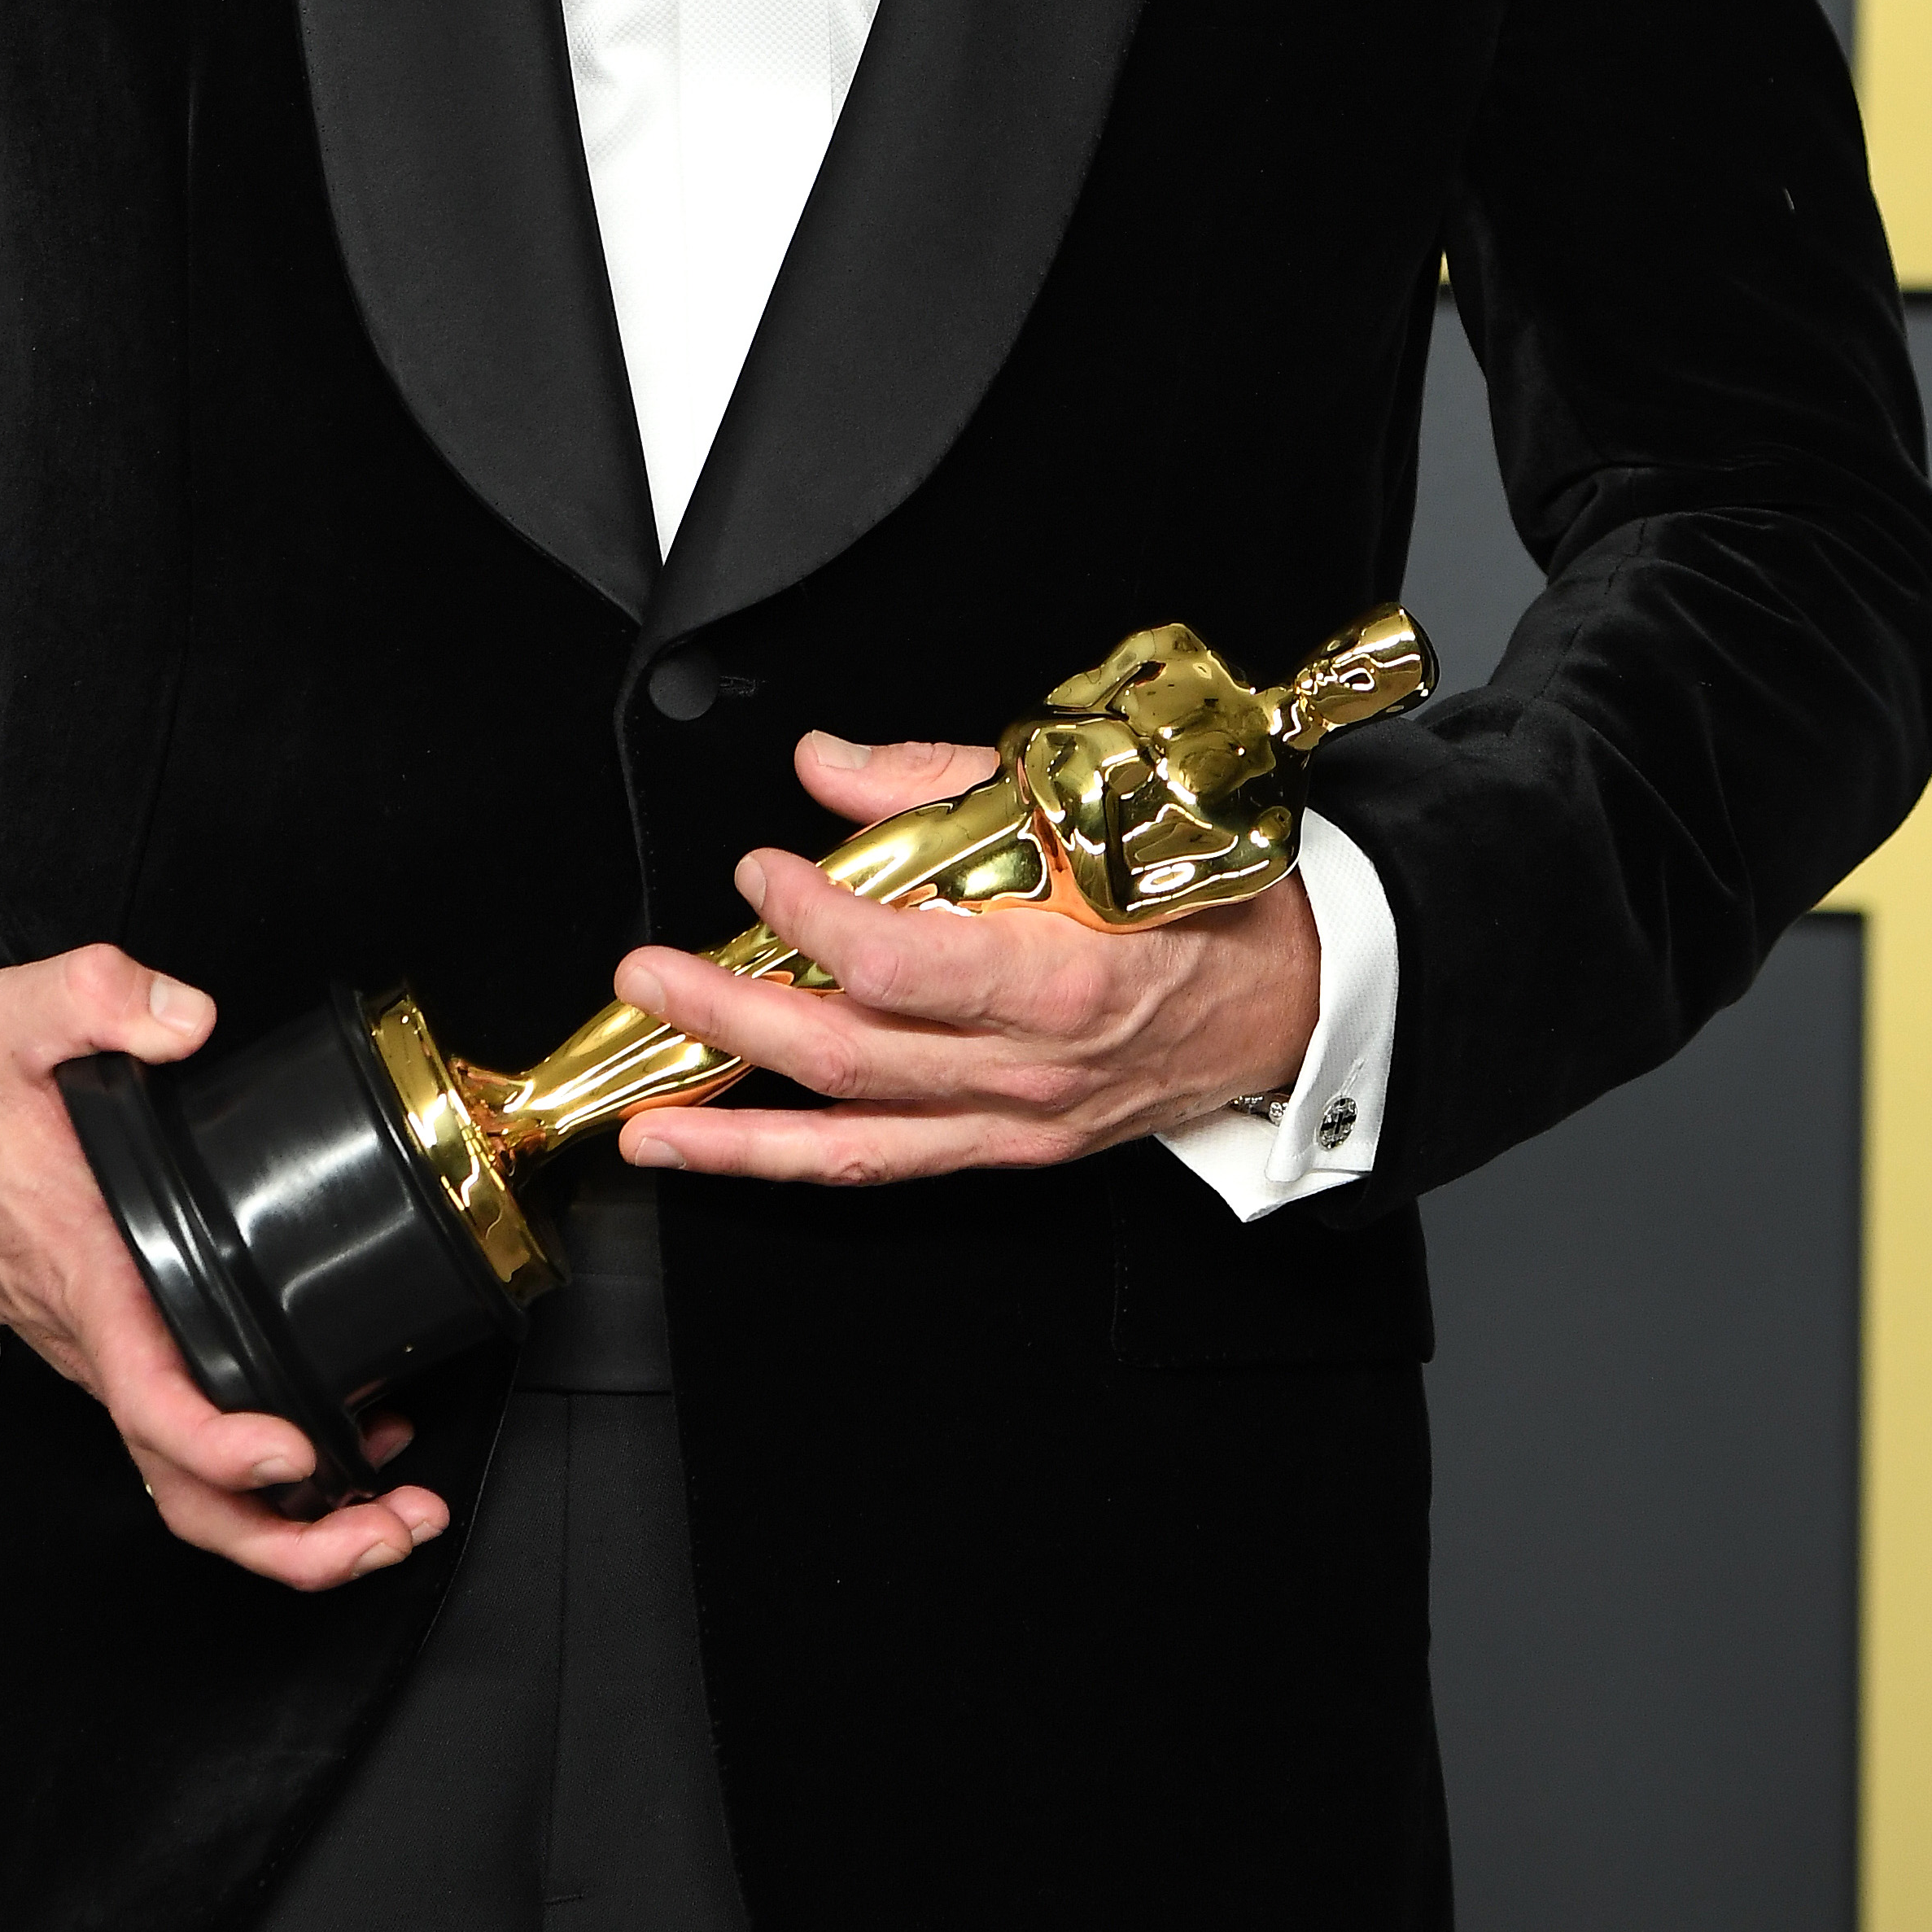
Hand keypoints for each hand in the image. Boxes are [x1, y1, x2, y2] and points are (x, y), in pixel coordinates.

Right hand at [0, 946, 447, 1591]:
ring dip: (293, 1525)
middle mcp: (101, 1340)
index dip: (221, 1443)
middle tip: (393, 1529)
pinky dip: (271, 1480)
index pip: (149, 1395)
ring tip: (393, 1517)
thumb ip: (97, 995)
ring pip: (191, 1485)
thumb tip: (185, 1018)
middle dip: (289, 1536)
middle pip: (182, 1487)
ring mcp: (113, 1357)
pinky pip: (192, 1445)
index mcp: (86, 1274)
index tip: (294, 1451)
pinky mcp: (127, 1349)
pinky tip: (349, 1452)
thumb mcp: (10, 1013)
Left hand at [608, 730, 1320, 1186]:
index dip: (815, 921)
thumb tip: (828, 766)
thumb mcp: (1087, 807)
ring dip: (734, 1125)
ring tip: (641, 1113)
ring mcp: (1018, 1121)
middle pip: (851, 1054)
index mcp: (1062, 975)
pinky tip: (716, 1147)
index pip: (904, 966)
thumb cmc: (1197, 890)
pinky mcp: (1008, 1149)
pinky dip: (790, 1160)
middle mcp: (1033, 1068)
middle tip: (648, 974)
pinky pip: (884, 1166)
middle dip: (732, 1015)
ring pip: (852, 1136)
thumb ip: (943, 786)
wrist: (1291, 995)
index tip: (762, 868)